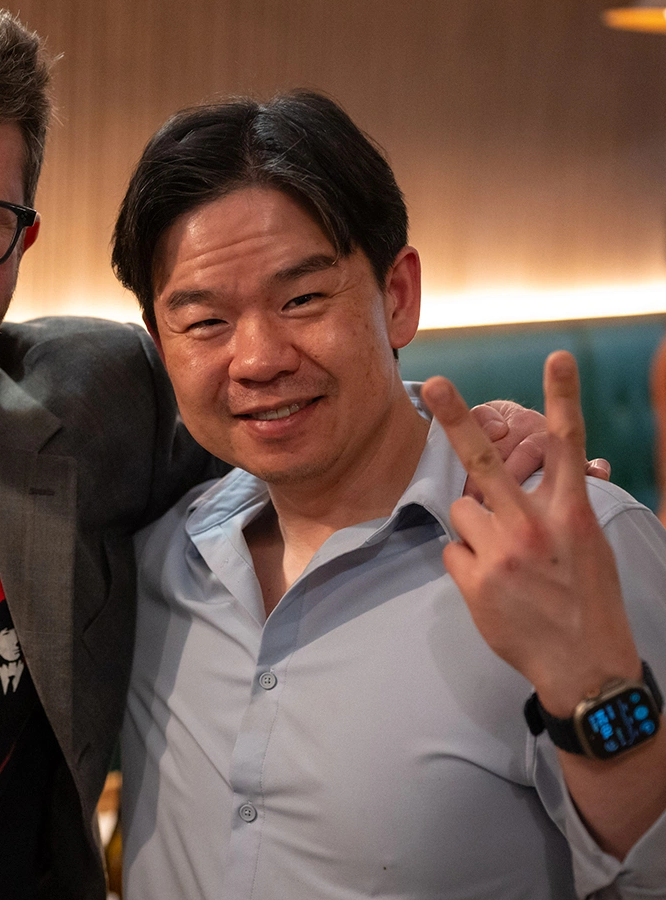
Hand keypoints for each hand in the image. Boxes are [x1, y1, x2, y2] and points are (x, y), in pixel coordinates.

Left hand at [421, 352, 639, 715]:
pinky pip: (451, 551)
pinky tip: (495, 587)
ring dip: (474, 528)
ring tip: (505, 561)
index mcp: (572, 512)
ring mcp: (502, 553)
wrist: (585, 664)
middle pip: (486, 464)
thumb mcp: (587, 545)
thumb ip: (557, 508)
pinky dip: (466, 564)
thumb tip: (528, 481)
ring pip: (461, 512)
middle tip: (432, 382)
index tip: (557, 356)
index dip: (563, 398)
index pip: (568, 445)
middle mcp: (535, 526)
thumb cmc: (586, 598)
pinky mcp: (475, 579)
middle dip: (457, 420)